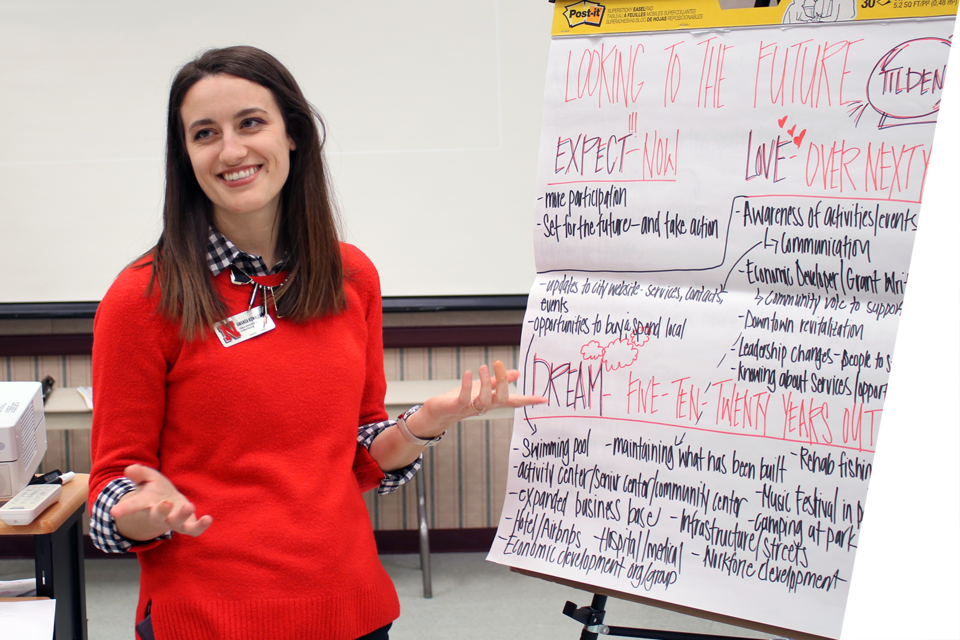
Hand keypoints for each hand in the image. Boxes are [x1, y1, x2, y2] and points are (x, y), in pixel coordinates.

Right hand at [110, 464, 212, 541]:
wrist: (167, 504)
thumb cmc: (154, 490)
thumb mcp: (147, 478)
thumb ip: (139, 474)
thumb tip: (130, 469)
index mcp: (146, 504)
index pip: (134, 506)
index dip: (124, 509)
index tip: (114, 512)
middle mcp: (159, 515)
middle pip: (158, 516)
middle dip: (161, 511)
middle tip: (165, 503)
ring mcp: (173, 521)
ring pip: (176, 523)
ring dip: (182, 516)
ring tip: (189, 506)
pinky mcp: (187, 524)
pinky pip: (193, 530)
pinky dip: (201, 526)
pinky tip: (209, 518)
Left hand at [410, 360, 546, 437]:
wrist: (437, 414)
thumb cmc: (460, 400)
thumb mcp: (481, 388)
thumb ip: (497, 382)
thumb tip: (517, 374)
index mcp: (492, 401)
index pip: (513, 401)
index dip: (528, 400)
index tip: (543, 399)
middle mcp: (484, 406)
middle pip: (501, 399)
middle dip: (503, 383)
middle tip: (500, 365)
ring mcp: (470, 408)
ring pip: (484, 399)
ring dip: (486, 382)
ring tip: (484, 366)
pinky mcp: (456, 406)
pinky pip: (464, 398)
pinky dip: (467, 385)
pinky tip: (468, 373)